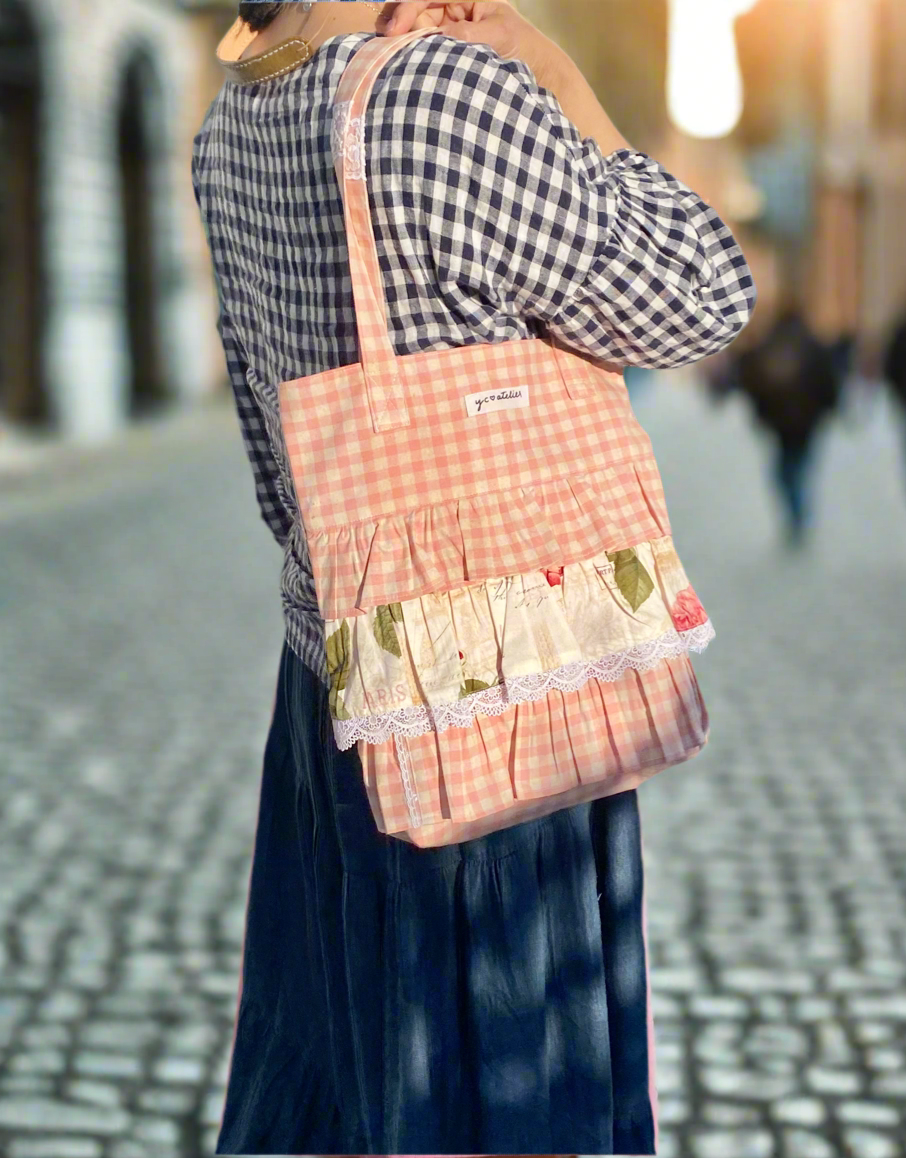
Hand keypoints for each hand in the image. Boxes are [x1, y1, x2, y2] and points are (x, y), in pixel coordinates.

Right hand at [376, 1, 538, 68]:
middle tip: (384, 42)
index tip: (395, 30)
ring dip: (400, 39)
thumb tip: (435, 38)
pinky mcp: (445, 47)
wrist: (535, 68)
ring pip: (414, 28)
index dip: (408, 9)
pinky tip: (397, 60)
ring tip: (385, 52)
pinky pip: (422, 46)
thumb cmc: (520, 44)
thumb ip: (465, 33)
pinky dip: (408, 52)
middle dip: (398, 22)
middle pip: (415, 9)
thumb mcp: (495, 35)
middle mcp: (452, 7)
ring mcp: (447, 27)